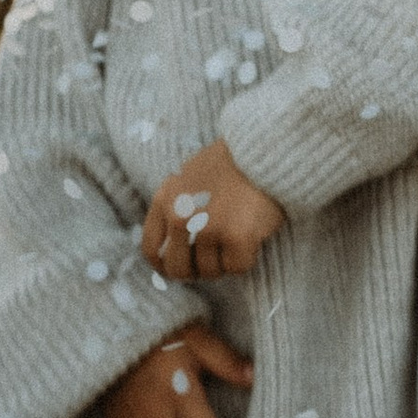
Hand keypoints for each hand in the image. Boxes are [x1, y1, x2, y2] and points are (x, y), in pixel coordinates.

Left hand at [140, 138, 287, 282]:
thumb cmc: (232, 160)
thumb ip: (177, 204)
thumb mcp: (190, 174)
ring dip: (225, 261)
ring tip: (238, 234)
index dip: (163, 266)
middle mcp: (180, 216)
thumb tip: (169, 242)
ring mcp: (208, 227)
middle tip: (213, 261)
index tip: (177, 269)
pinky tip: (254, 235)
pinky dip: (247, 257)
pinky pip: (237, 267)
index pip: (151, 249)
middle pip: (178, 269)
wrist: (266, 146)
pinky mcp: (236, 237)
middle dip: (195, 271)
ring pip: (210, 271)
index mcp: (165, 199)